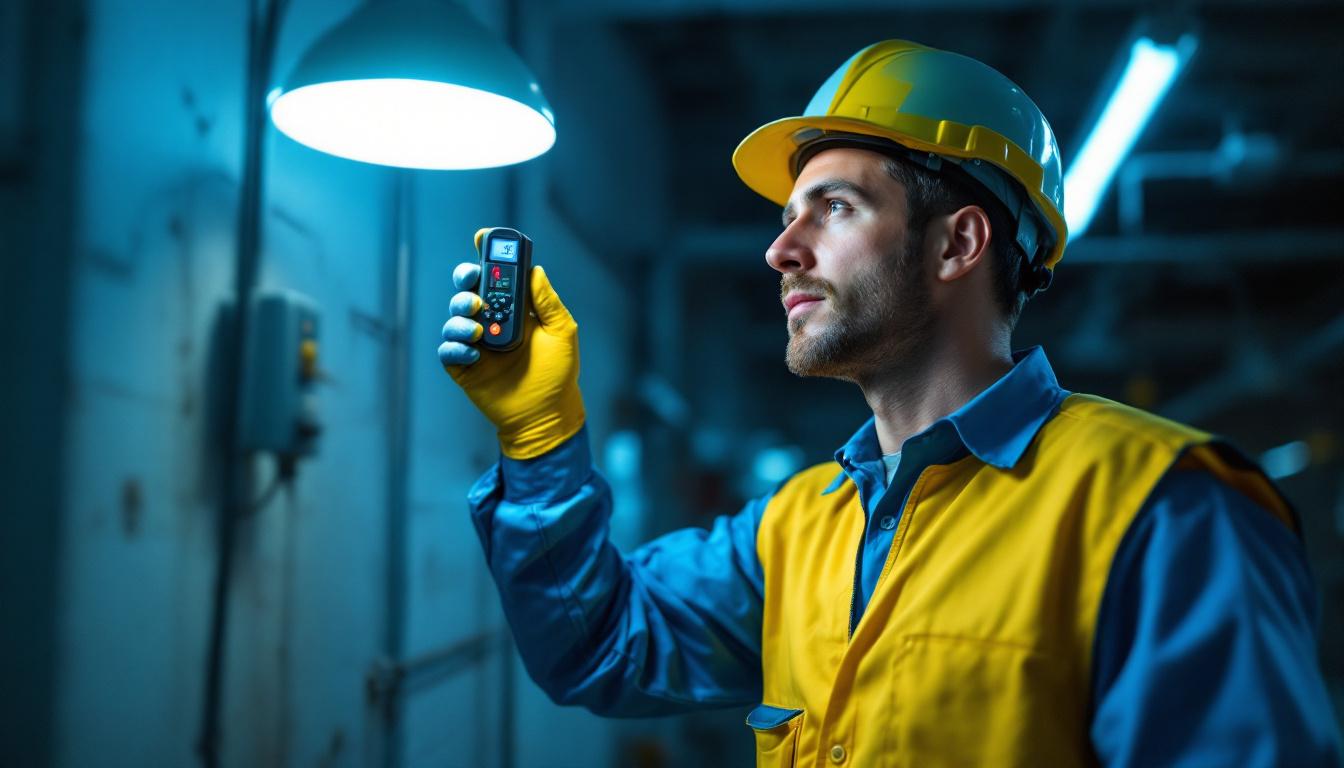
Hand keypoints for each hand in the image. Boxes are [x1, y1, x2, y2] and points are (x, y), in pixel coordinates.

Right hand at [438, 235, 584, 459]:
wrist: (546, 414)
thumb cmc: (558, 373)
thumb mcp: (562, 332)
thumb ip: (547, 301)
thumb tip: (535, 270)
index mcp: (514, 309)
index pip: (495, 276)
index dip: (486, 255)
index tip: (482, 238)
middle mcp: (491, 322)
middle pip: (467, 290)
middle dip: (465, 281)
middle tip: (474, 285)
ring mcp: (475, 344)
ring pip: (454, 318)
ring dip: (461, 316)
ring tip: (478, 328)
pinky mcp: (463, 367)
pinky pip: (448, 350)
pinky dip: (455, 347)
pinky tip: (473, 353)